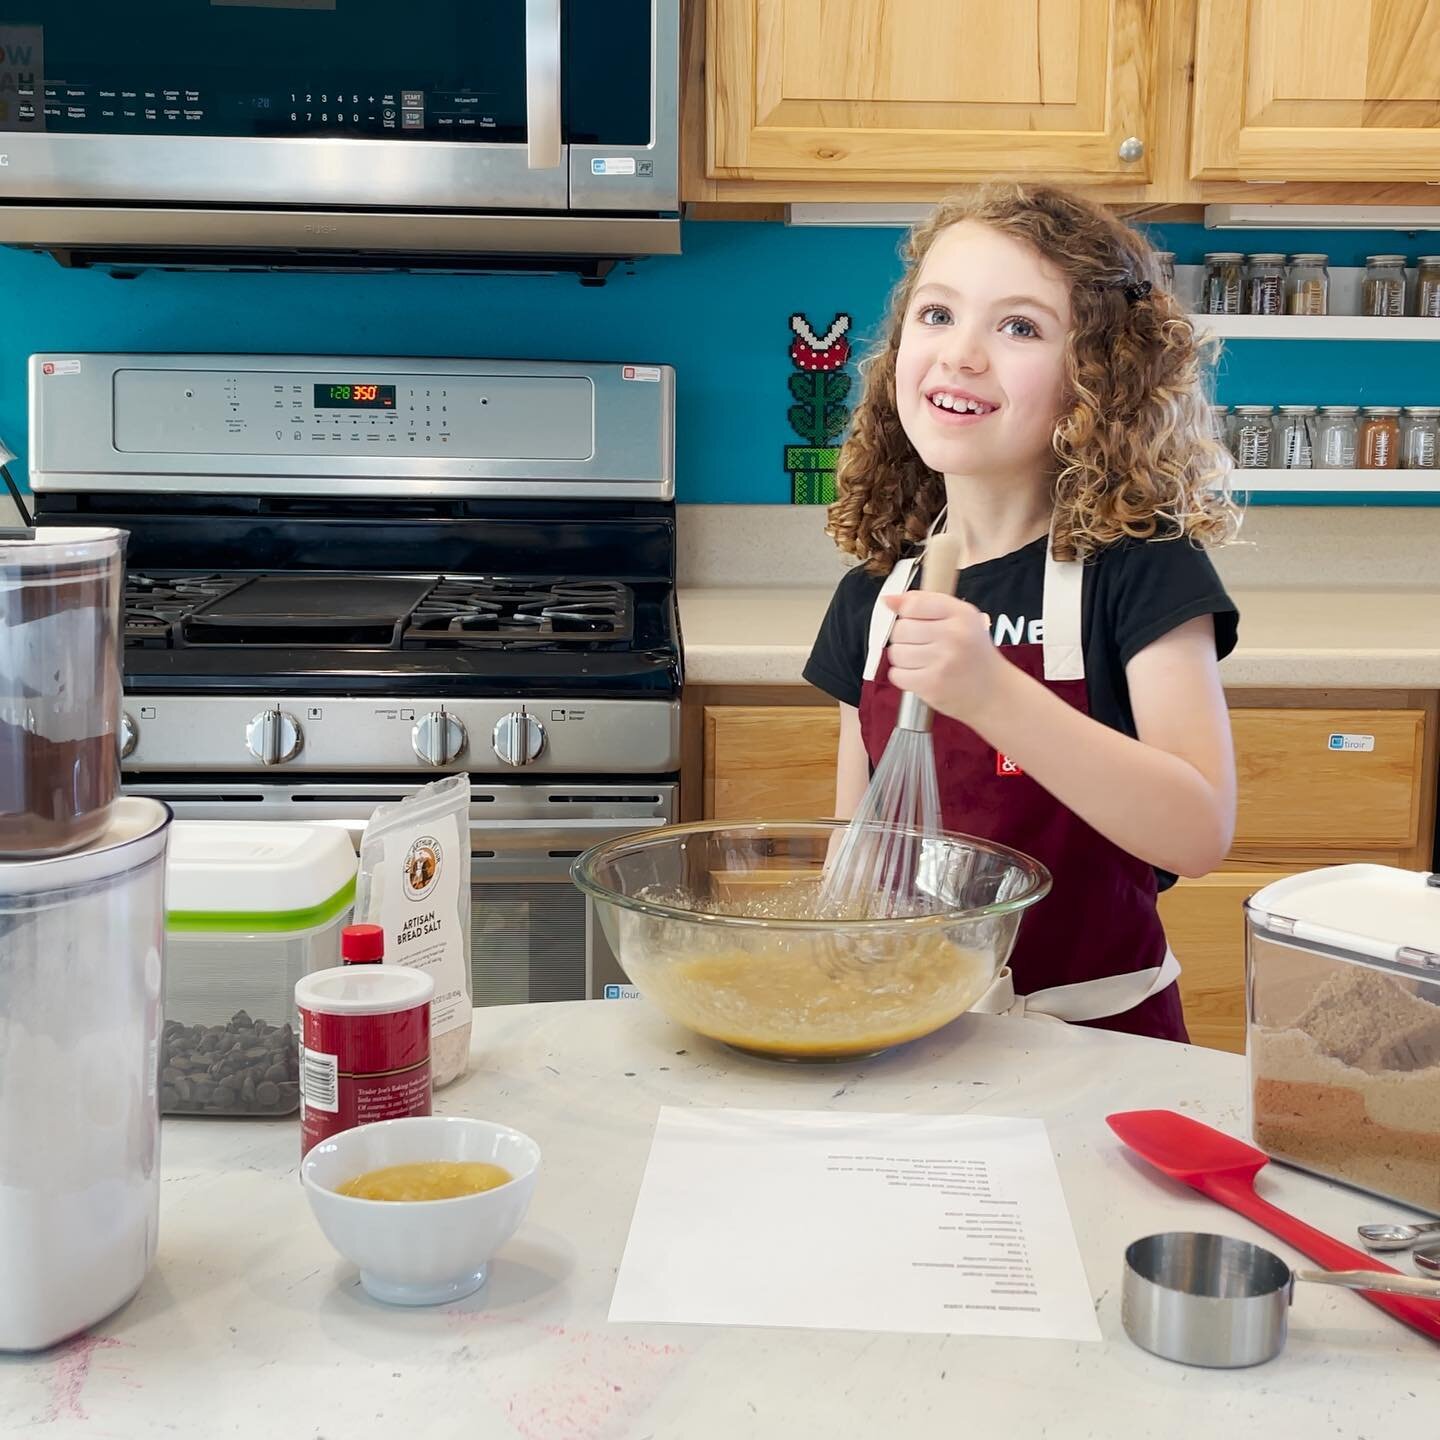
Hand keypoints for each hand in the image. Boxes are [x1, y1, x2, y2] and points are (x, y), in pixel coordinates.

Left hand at [882, 590, 1004, 724]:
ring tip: (924, 661)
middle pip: (900, 629)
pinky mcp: (932, 685)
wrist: (994, 692)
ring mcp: (943, 662)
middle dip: (905, 638)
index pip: (913, 604)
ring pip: (896, 652)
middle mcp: (954, 635)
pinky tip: (921, 675)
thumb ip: (923, 603)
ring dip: (904, 658)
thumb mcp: (960, 618)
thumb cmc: (973, 653)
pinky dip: (904, 676)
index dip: (908, 614)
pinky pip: (896, 675)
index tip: (918, 621)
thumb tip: (887, 600)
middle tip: (924, 645)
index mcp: (961, 614)